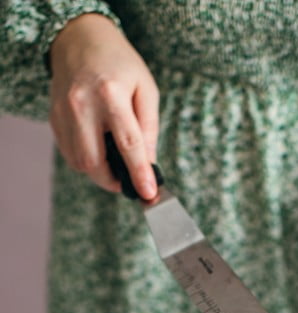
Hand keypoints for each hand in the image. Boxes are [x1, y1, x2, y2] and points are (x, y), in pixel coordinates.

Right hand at [49, 13, 158, 199]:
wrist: (81, 39)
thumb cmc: (120, 65)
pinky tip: (98, 149)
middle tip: (127, 181)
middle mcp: (82, 105)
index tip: (148, 194)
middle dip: (113, 180)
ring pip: (79, 163)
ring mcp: (64, 112)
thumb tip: (149, 163)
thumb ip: (149, 128)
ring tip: (114, 164)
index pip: (128, 145)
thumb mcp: (146, 89)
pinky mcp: (54, 118)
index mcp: (110, 95)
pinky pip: (69, 154)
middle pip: (95, 162)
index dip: (139, 174)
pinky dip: (86, 160)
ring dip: (99, 173)